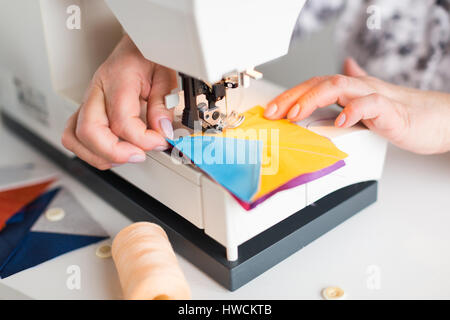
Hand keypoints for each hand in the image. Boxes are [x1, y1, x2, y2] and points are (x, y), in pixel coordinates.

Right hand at [62, 34, 177, 169]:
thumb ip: (163, 104)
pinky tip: (111, 152)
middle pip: (89, 131)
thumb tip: (162, 130)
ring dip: (99, 155)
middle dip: (115, 152)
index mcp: (117, 78)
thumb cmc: (148, 54)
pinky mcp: (86, 109)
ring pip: (74, 137)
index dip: (143, 139)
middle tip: (140, 155)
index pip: (121, 120)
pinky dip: (90, 150)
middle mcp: (96, 90)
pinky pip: (74, 135)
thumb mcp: (166, 74)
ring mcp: (88, 100)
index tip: (160, 141)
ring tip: (125, 156)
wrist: (137, 41)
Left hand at [264, 58, 449, 154]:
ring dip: (312, 99)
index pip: (313, 87)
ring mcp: (374, 97)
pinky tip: (340, 121)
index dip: (289, 96)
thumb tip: (342, 72)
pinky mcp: (392, 111)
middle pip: (319, 83)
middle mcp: (358, 89)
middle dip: (292, 97)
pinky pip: (370, 104)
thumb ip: (348, 97)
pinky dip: (353, 111)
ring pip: (339, 86)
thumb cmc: (401, 115)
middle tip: (273, 113)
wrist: (438, 121)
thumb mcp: (365, 108)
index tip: (270, 112)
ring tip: (295, 115)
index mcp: (349, 92)